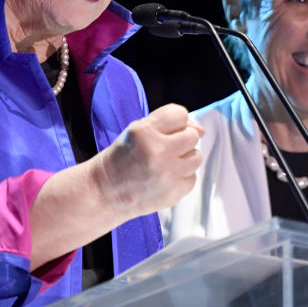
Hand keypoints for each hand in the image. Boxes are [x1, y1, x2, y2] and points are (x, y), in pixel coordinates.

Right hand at [92, 103, 203, 218]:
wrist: (106, 191)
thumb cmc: (123, 158)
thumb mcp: (137, 130)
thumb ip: (168, 122)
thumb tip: (201, 130)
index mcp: (145, 132)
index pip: (180, 114)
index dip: (176, 122)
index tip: (168, 131)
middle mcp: (157, 151)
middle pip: (192, 135)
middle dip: (182, 141)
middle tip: (166, 149)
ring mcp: (167, 173)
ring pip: (197, 157)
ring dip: (185, 159)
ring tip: (166, 164)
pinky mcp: (173, 192)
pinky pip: (192, 178)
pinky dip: (181, 178)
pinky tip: (165, 178)